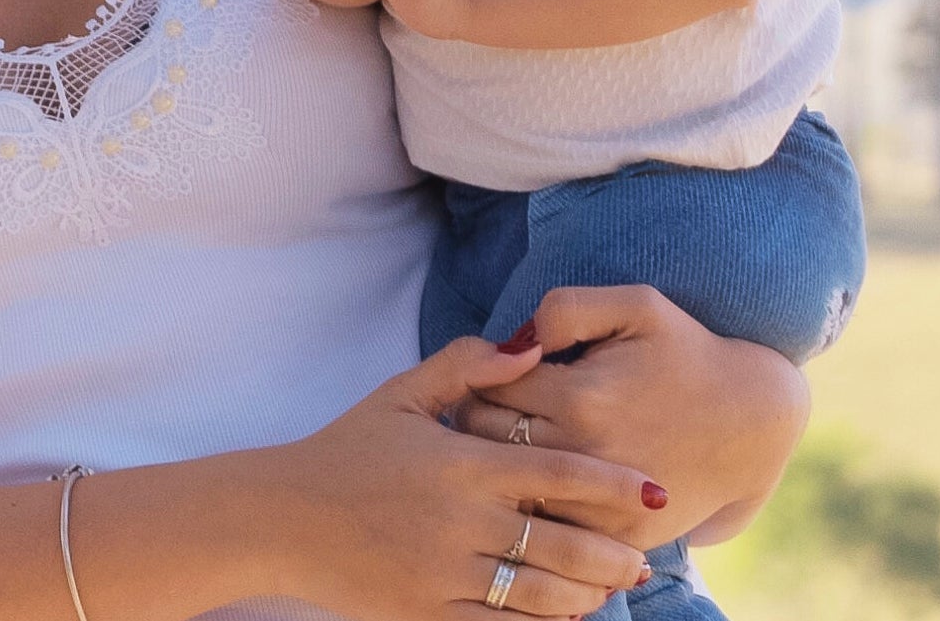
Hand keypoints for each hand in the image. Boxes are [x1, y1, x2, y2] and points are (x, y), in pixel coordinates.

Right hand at [266, 336, 654, 620]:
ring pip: (540, 593)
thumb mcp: (401, 394)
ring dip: (587, 595)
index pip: (556, 472)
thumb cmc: (348, 448)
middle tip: (647, 556)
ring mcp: (446, 572)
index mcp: (460, 463)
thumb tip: (528, 346)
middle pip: (561, 542)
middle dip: (614, 553)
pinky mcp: (429, 613)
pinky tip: (563, 617)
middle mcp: (460, 520)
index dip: (612, 484)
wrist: (284, 515)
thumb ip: (466, 367)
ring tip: (613, 589)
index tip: (655, 490)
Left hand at [455, 287, 809, 551]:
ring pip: (509, 487)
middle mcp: (585, 457)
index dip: (480, 371)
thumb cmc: (686, 351)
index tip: (494, 367)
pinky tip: (545, 472)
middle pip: (485, 439)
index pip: (484, 386)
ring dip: (499, 461)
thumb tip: (518, 340)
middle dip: (478, 414)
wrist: (752, 421)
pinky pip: (549, 523)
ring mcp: (602, 506)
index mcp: (580, 397)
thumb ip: (566, 308)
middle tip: (494, 400)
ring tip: (513, 434)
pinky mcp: (619, 536)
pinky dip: (536, 500)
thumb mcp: (635, 304)